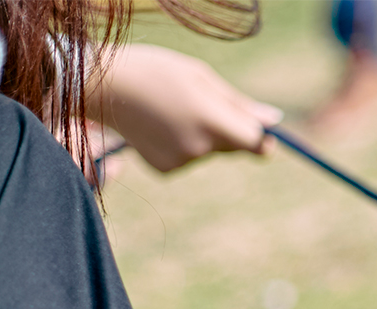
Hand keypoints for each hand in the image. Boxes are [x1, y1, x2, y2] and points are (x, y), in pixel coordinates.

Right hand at [92, 45, 281, 172]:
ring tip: (170, 109)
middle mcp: (199, 146)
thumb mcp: (200, 77)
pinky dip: (181, 144)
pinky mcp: (166, 169)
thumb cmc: (155, 71)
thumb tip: (274, 121)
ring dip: (200, 134)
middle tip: (197, 104)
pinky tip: (159, 126)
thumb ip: (238, 103)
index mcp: (211, 120)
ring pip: (208, 151)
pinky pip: (188, 158)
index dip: (260, 137)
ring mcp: (181, 161)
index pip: (254, 141)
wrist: (102, 87)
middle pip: (232, 146)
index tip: (262, 133)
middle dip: (226, 129)